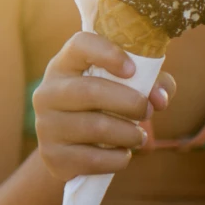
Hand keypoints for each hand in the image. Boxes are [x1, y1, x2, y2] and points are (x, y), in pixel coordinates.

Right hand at [32, 32, 176, 181]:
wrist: (69, 150)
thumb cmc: (103, 109)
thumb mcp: (124, 89)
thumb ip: (150, 84)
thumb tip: (159, 99)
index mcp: (64, 66)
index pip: (80, 45)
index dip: (107, 53)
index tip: (132, 70)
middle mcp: (47, 92)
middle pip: (91, 91)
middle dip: (130, 103)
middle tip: (147, 111)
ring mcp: (45, 125)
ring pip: (97, 128)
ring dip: (130, 134)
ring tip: (138, 136)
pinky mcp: (52, 155)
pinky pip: (95, 159)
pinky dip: (119, 158)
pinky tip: (121, 153)